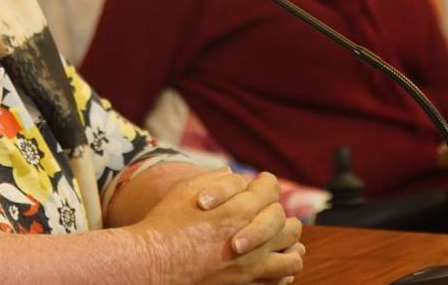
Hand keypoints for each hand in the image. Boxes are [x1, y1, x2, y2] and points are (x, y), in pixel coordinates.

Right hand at [129, 170, 302, 283]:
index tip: (261, 183)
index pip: (271, 190)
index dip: (267, 183)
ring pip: (293, 255)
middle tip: (271, 212)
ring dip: (291, 245)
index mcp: (239, 210)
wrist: (154, 262)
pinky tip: (276, 262)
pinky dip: (285, 270)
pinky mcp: (247, 284)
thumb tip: (235, 174)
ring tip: (283, 241)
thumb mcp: (186, 190)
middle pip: (288, 223)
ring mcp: (252, 266)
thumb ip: (216, 180)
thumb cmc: (166, 223)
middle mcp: (253, 238)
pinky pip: (281, 279)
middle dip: (281, 214)